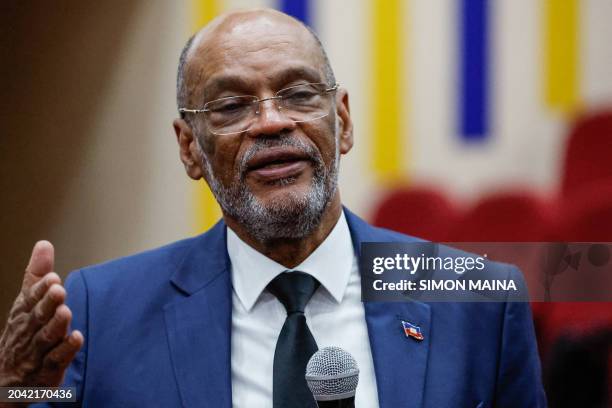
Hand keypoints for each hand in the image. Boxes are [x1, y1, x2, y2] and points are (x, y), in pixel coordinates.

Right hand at [0, 241, 82, 387]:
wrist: (6, 377)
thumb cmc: (23, 331)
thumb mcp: (27, 302)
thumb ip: (37, 275)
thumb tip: (44, 244)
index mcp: (24, 313)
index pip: (31, 299)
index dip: (41, 290)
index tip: (53, 278)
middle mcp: (29, 330)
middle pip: (38, 316)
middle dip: (47, 303)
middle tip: (58, 290)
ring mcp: (37, 351)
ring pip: (46, 337)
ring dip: (56, 325)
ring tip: (66, 312)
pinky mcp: (48, 369)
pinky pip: (55, 360)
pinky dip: (65, 350)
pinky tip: (77, 338)